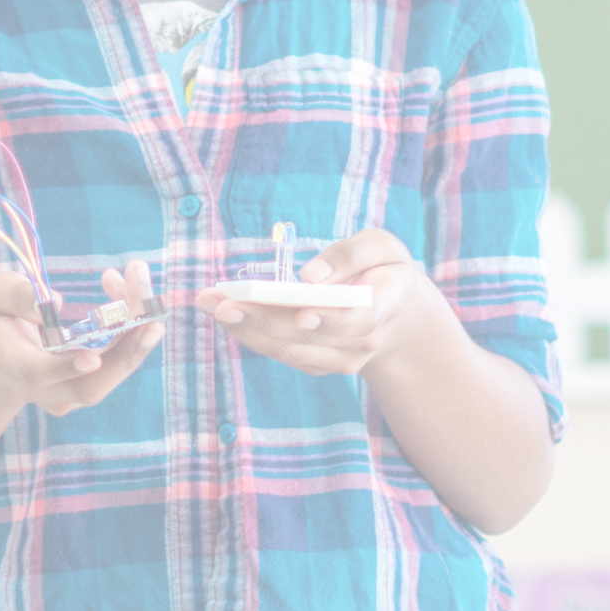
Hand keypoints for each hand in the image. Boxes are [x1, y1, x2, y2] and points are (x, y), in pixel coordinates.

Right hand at [0, 263, 160, 414]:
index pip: (36, 372)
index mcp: (9, 364)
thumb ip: (14, 295)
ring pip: (109, 374)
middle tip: (154, 316)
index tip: (92, 358)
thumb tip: (54, 302)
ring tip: (136, 276)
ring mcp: (64, 396)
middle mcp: (40, 389)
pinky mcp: (83, 390)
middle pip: (88, 385)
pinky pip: (113, 365)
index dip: (65, 366)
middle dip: (126, 351)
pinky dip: (128, 328)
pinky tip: (123, 284)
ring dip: (134, 328)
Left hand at [211, 229, 455, 377]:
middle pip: (309, 337)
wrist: (399, 315)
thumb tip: (311, 275)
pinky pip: (282, 352)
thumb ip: (351, 254)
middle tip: (222, 303)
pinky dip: (251, 333)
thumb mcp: (382, 247)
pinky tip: (223, 313)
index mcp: (384, 307)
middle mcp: (363, 342)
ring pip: (289, 349)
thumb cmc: (385, 270)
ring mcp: (341, 359)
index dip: (329, 320)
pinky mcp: (319, 363)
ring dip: (246, 328)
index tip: (301, 314)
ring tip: (210, 303)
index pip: (358, 320)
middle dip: (262, 320)